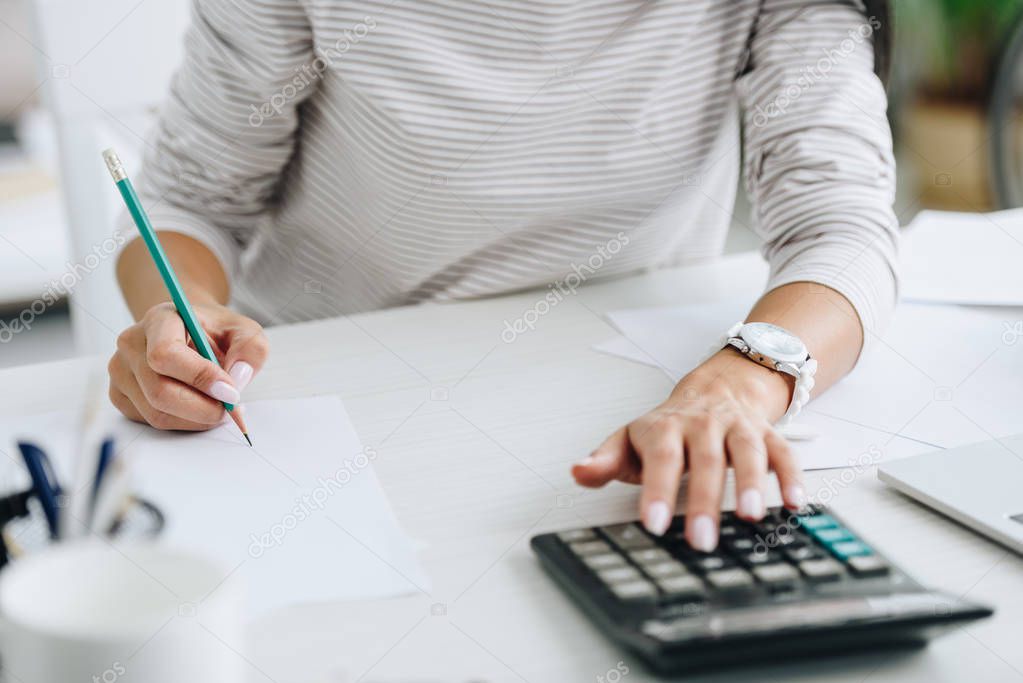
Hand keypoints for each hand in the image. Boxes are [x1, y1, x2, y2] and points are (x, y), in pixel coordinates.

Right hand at [108, 301, 268, 429]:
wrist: (190, 333)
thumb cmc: (216, 332)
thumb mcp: (244, 331)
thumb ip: (250, 349)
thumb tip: (237, 378)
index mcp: (160, 319)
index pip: (166, 354)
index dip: (200, 378)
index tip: (231, 392)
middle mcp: (131, 344)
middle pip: (159, 392)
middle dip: (203, 408)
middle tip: (232, 409)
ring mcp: (121, 372)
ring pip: (157, 413)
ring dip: (197, 419)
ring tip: (221, 407)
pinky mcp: (121, 396)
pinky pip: (152, 422)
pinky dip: (184, 423)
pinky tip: (200, 408)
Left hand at [572, 348, 804, 550]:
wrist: (713, 389)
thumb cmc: (667, 427)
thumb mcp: (630, 440)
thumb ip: (605, 460)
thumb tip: (578, 472)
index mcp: (665, 429)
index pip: (661, 458)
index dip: (656, 491)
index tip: (653, 524)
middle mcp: (703, 425)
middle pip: (706, 460)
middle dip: (704, 501)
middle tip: (701, 539)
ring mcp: (737, 427)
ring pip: (747, 451)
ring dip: (752, 483)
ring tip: (751, 517)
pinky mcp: (766, 434)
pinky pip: (782, 452)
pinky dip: (791, 475)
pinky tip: (795, 503)